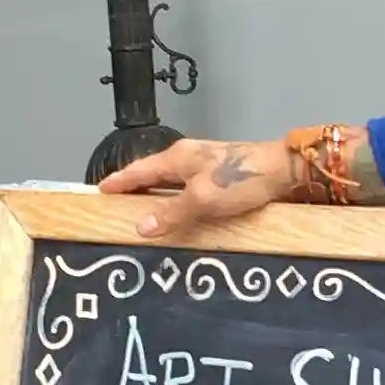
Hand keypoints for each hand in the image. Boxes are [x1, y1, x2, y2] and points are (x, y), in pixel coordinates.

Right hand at [99, 135, 298, 239]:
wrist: (284, 171)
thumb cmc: (240, 180)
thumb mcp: (202, 199)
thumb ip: (172, 212)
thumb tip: (140, 226)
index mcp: (177, 158)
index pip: (139, 170)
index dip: (119, 181)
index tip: (100, 190)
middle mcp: (188, 157)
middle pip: (152, 172)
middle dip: (134, 186)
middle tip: (117, 202)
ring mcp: (205, 163)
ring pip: (170, 179)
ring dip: (155, 192)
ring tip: (143, 207)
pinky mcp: (221, 174)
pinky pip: (187, 186)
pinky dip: (175, 196)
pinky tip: (179, 208)